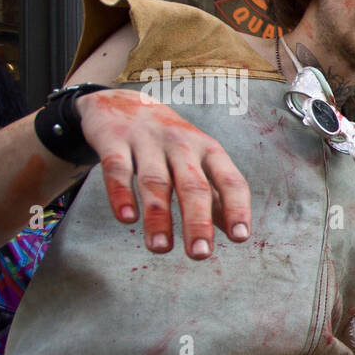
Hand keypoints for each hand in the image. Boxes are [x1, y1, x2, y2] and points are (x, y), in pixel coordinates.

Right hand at [77, 88, 250, 258]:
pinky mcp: (114, 139)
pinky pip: (118, 169)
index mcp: (209, 150)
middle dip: (197, 222)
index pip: (230, 180)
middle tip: (200, 254)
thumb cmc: (169, 142)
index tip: (240, 238)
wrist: (123, 100)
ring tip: (160, 248)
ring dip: (158, 218)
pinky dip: (121, 194)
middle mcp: (182, 144)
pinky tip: (126, 219)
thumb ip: (215, 194)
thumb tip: (234, 231)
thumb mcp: (199, 160)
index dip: (237, 209)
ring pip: (156, 182)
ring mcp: (147, 140)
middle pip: (193, 185)